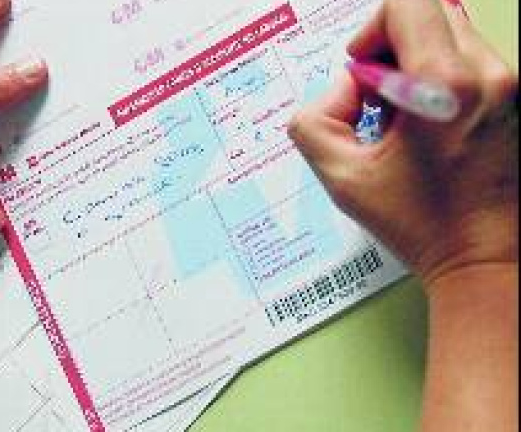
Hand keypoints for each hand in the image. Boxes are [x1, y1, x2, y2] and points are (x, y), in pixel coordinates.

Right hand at [288, 0, 517, 286]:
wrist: (486, 262)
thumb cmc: (423, 226)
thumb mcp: (342, 178)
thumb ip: (315, 121)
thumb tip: (342, 91)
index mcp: (445, 87)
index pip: (407, 5)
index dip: (371, 32)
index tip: (362, 73)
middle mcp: (490, 77)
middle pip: (430, 16)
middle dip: (392, 50)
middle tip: (379, 100)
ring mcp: (513, 87)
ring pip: (452, 37)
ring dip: (418, 65)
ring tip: (406, 119)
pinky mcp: (520, 101)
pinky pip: (473, 63)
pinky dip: (443, 81)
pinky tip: (431, 127)